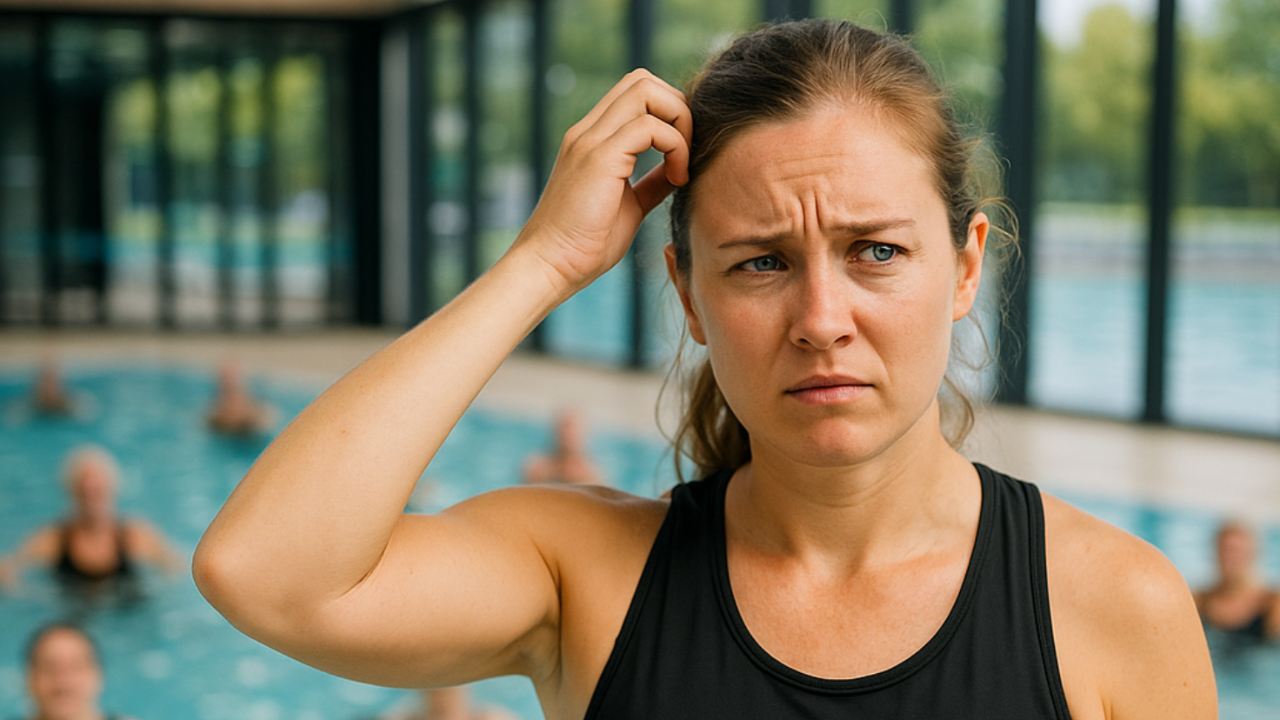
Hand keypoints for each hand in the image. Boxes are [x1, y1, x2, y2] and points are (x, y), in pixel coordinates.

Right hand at [512, 69, 691, 294]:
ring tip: (681, 166)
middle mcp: (588, 131)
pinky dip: (675, 146)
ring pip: (646, 90)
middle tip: (686, 153)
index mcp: (592, 139)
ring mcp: (590, 140)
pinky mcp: (598, 158)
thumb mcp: (629, 206)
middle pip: (642, 80)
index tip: (681, 154)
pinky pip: (649, 126)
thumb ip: (651, 183)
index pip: (635, 93)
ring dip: (679, 122)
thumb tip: (677, 170)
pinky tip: (677, 179)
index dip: (669, 113)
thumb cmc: (585, 246)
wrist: (550, 266)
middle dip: (678, 108)